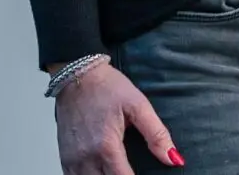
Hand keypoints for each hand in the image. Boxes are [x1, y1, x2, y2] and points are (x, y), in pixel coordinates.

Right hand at [54, 61, 179, 174]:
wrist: (76, 75)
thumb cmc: (106, 87)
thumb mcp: (138, 105)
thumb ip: (156, 135)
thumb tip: (174, 159)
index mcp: (106, 147)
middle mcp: (86, 158)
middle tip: (134, 172)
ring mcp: (72, 160)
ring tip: (120, 170)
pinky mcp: (64, 158)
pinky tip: (102, 172)